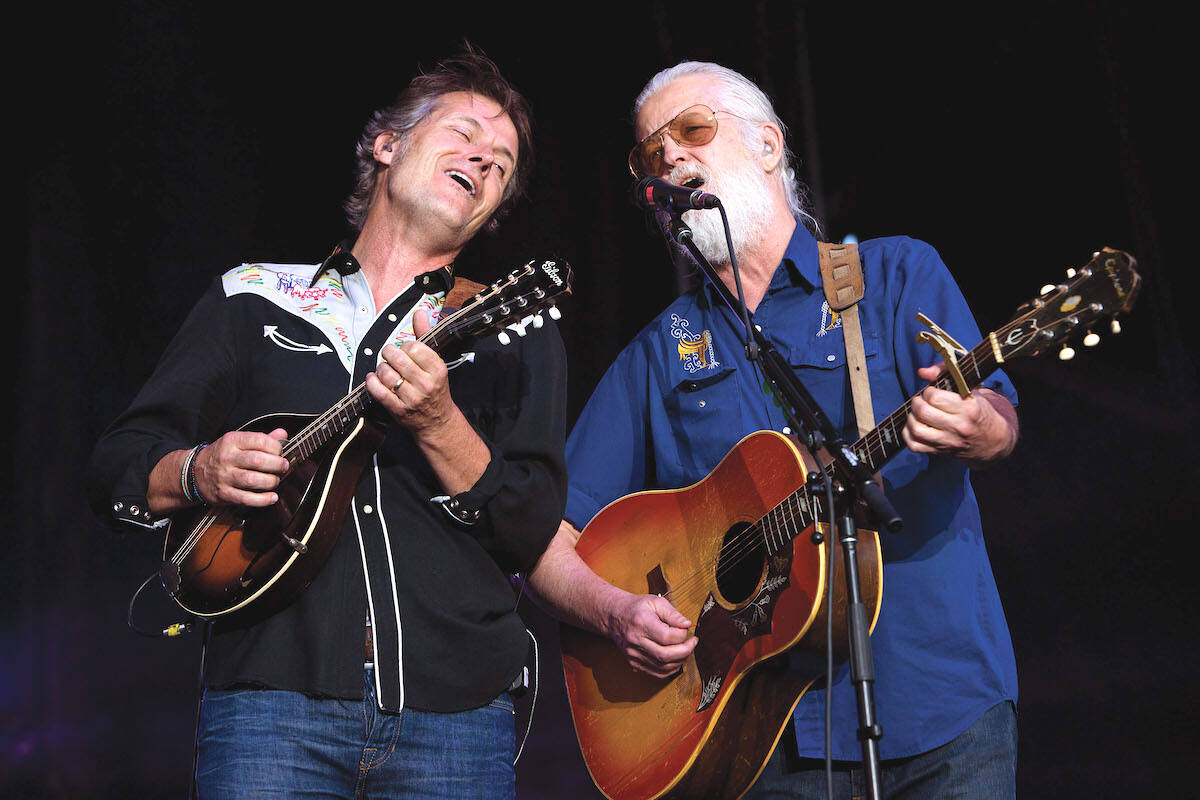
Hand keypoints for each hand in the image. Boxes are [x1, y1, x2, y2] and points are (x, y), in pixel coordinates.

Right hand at [193, 428, 289, 506]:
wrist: (193, 473)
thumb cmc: (221, 456)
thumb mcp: (237, 442)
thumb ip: (260, 438)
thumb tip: (282, 434)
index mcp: (232, 441)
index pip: (259, 440)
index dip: (276, 447)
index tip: (280, 452)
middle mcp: (227, 458)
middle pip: (258, 461)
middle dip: (277, 465)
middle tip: (283, 467)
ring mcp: (224, 477)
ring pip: (253, 480)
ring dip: (271, 482)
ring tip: (276, 480)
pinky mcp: (224, 494)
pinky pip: (246, 499)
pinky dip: (262, 500)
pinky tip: (272, 497)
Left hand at [366, 311, 455, 434]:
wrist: (437, 421)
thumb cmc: (435, 388)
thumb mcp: (435, 362)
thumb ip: (425, 336)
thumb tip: (419, 312)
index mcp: (437, 369)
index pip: (414, 347)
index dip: (405, 346)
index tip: (405, 350)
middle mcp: (426, 384)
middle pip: (397, 358)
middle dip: (388, 353)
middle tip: (389, 356)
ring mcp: (412, 398)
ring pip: (386, 374)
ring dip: (380, 369)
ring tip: (384, 370)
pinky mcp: (399, 410)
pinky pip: (379, 392)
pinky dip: (371, 383)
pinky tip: (373, 379)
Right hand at [606, 592, 697, 677]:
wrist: (614, 615)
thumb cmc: (636, 607)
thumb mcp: (655, 601)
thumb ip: (673, 613)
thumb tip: (687, 625)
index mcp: (641, 622)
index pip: (667, 637)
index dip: (682, 635)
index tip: (686, 629)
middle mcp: (635, 640)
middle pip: (665, 655)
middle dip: (685, 651)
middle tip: (693, 642)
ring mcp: (633, 654)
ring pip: (662, 667)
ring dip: (679, 661)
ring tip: (685, 649)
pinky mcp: (633, 662)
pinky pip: (656, 673)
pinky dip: (670, 669)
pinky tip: (676, 659)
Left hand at [903, 363, 1016, 463]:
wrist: (994, 441)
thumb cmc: (981, 412)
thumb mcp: (972, 390)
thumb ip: (946, 374)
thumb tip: (922, 372)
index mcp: (969, 408)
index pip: (935, 397)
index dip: (929, 392)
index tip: (932, 392)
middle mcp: (959, 426)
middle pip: (923, 412)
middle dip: (917, 402)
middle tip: (922, 401)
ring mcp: (949, 441)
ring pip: (916, 429)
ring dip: (911, 417)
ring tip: (918, 414)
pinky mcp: (940, 452)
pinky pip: (914, 445)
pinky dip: (908, 434)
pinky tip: (915, 427)